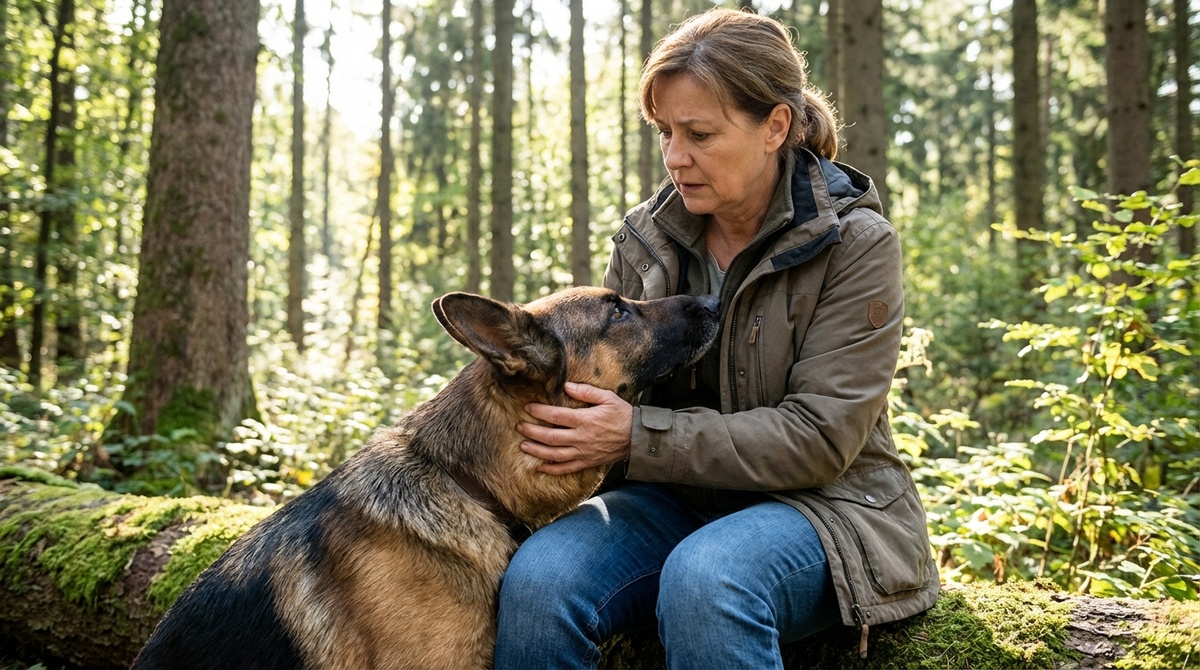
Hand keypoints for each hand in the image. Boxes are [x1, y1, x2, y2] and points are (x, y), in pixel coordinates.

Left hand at [517, 382, 632, 474]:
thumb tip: (566, 387)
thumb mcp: (608, 397)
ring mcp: (583, 452)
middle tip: (519, 427)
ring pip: (555, 454)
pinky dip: (552, 469)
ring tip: (523, 445)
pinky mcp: (587, 462)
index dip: (539, 412)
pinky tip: (540, 466)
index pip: (556, 416)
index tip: (527, 408)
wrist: (637, 438)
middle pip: (550, 436)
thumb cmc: (622, 415)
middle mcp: (582, 438)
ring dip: (537, 450)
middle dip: (532, 431)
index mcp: (585, 420)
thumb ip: (587, 391)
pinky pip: (567, 469)